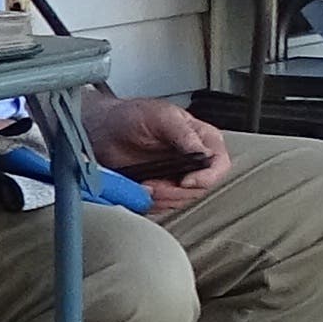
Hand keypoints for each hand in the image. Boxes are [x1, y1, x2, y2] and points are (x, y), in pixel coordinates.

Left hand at [80, 93, 232, 203]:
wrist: (103, 129)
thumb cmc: (132, 115)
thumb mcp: (160, 116)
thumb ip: (183, 133)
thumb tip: (203, 151)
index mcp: (202, 140)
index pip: (219, 165)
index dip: (207, 177)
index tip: (185, 181)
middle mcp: (194, 161)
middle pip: (200, 188)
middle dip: (175, 191)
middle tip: (152, 183)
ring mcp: (177, 177)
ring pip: (181, 200)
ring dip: (161, 198)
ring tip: (143, 185)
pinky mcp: (161, 190)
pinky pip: (163, 206)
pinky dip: (150, 202)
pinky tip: (139, 190)